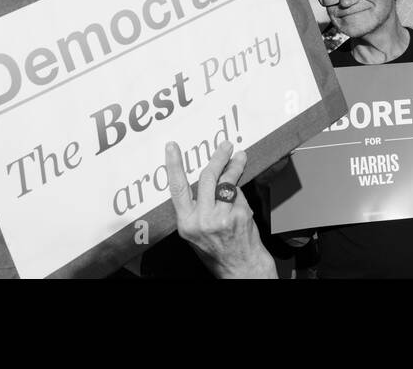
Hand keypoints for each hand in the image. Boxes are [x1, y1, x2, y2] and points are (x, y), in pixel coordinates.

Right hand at [166, 140, 275, 278]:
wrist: (240, 266)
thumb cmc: (215, 250)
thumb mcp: (194, 232)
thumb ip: (194, 208)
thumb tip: (201, 179)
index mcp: (186, 223)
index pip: (177, 189)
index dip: (174, 165)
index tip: (172, 147)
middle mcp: (202, 220)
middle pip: (207, 178)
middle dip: (218, 158)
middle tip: (224, 146)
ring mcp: (222, 217)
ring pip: (227, 182)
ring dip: (234, 167)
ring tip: (239, 158)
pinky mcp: (239, 215)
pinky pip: (238, 194)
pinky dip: (239, 193)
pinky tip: (240, 199)